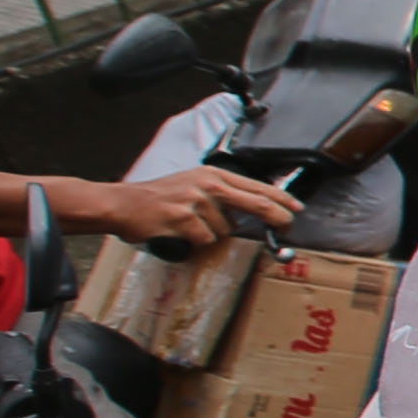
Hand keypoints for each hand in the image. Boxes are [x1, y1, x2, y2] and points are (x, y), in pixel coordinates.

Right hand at [64, 163, 300, 250]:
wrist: (122, 204)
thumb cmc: (157, 199)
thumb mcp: (192, 186)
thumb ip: (221, 195)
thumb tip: (252, 209)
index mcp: (212, 174)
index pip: (256, 186)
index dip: (280, 198)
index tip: (295, 208)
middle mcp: (206, 184)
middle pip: (255, 201)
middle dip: (275, 215)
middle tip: (286, 225)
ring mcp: (195, 200)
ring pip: (225, 229)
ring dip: (210, 234)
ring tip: (187, 226)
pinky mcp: (183, 217)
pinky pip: (204, 239)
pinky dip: (194, 242)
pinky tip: (178, 232)